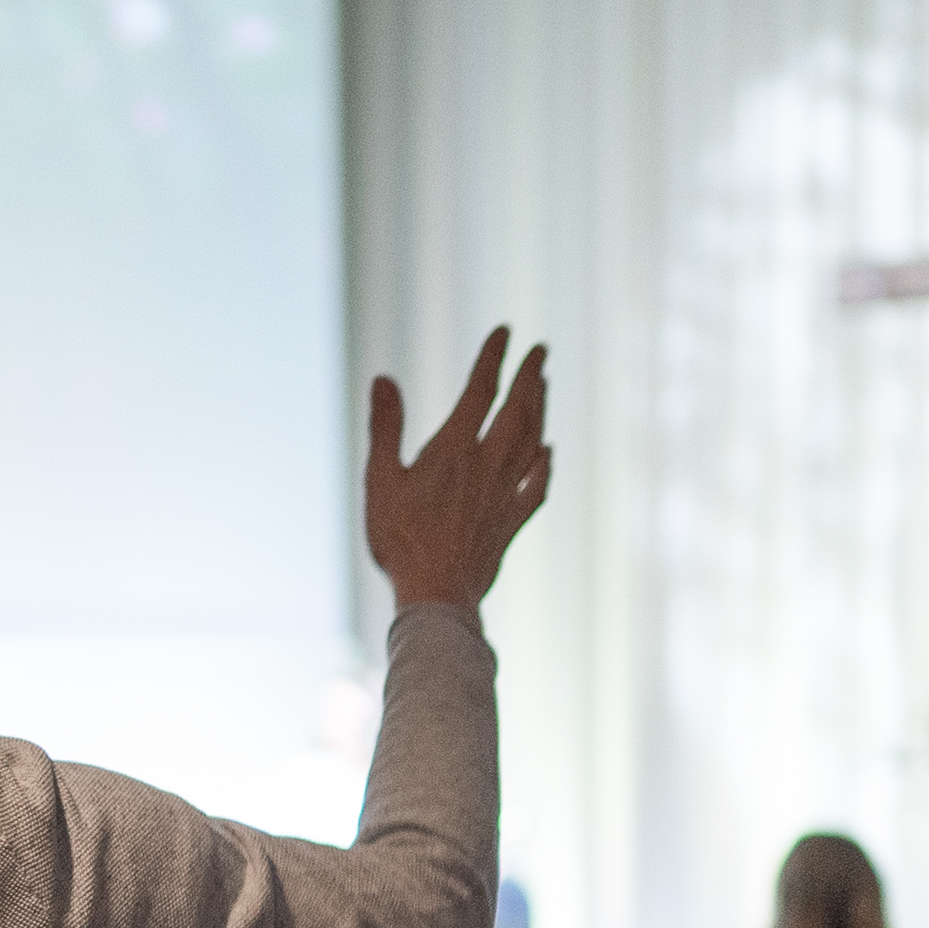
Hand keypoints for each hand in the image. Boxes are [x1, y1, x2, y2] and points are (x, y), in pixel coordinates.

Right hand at [364, 327, 556, 610]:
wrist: (437, 596)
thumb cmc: (400, 540)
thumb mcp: (380, 480)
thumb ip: (385, 428)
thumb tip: (382, 379)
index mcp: (455, 449)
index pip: (480, 390)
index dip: (493, 357)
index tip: (505, 332)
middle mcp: (489, 465)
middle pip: (519, 410)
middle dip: (531, 376)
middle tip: (541, 350)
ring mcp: (505, 493)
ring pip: (534, 441)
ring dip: (541, 410)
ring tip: (543, 387)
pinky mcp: (512, 521)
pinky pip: (537, 485)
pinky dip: (545, 464)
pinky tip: (548, 453)